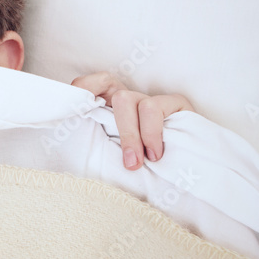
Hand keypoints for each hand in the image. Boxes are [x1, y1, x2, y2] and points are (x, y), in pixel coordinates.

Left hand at [71, 72, 193, 170]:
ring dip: (133, 136)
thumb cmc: (144, 168)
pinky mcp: (174, 102)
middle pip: (113, 96)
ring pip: (129, 100)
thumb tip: (71, 150)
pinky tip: (157, 154)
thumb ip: (99, 145)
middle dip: (120, 131)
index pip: (91, 85)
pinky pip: (153, 107)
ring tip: (143, 161)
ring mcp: (152, 99)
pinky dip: (151, 133)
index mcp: (111, 108)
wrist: (187, 173)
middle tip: (129, 163)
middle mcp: (130, 100)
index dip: (84, 89)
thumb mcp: (114, 156)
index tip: (77, 111)